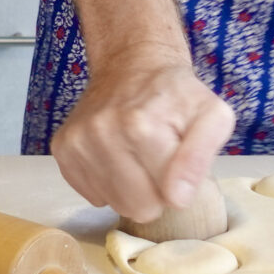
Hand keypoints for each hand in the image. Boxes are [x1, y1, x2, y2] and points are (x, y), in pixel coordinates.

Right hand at [50, 44, 235, 222]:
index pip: (168, 198)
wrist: (130, 64)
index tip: (178, 160)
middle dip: (153, 192)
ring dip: (129, 188)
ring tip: (136, 155)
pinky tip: (115, 156)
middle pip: (138, 208)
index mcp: (141, 126)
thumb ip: (201, 157)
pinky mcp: (62, 148)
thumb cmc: (176, 94)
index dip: (179, 185)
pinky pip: (91, 195)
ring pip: (113, 204)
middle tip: (156, 160)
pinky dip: (106, 183)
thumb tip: (177, 198)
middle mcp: (102, 133)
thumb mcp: (212, 116)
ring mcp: (77, 141)